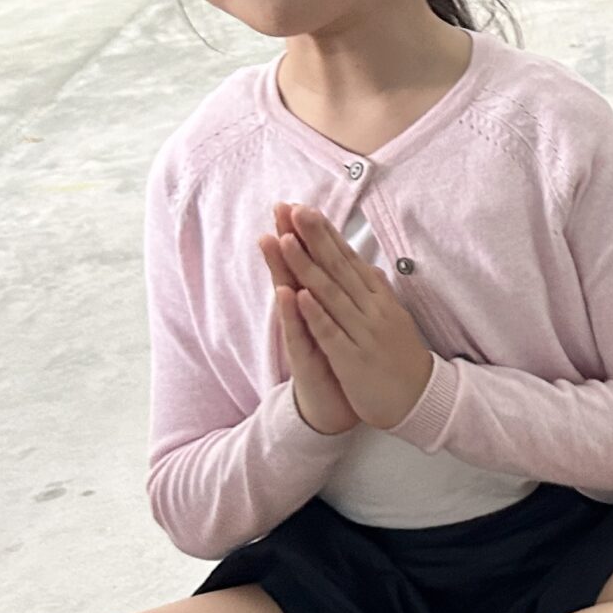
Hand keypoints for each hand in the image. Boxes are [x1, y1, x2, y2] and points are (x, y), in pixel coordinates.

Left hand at [257, 203, 433, 431]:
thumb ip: (378, 293)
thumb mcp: (395, 318)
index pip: (348, 260)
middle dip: (314, 238)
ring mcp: (362, 333)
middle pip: (337, 268)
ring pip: (331, 294)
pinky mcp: (353, 359)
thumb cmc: (403, 359)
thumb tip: (371, 269)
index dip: (326, 235)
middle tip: (294, 210)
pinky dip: (316, 314)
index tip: (306, 210)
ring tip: (287, 241)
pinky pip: (331, 333)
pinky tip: (299, 296)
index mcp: (379, 298)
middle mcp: (371, 310)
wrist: (422, 400)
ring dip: (307, 267)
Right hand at [261, 207, 357, 436]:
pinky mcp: (302, 359)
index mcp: (319, 304)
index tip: (301, 203)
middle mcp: (305, 316)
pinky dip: (293, 314)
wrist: (332, 409)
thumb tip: (341, 267)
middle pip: (295, 270)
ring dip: (281, 268)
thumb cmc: (336, 363)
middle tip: (279, 206)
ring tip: (271, 239)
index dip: (307, 236)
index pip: (313, 264)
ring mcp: (301, 336)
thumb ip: (337, 296)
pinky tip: (287, 293)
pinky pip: (297, 333)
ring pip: (289, 297)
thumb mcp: (339, 324)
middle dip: (288, 239)